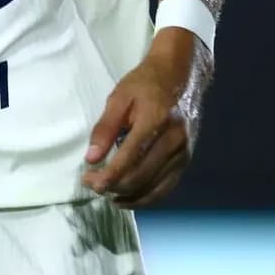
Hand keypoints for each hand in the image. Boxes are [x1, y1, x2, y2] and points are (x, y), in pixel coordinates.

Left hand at [82, 28, 206, 207]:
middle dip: (114, 187)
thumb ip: (105, 128)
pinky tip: (128, 198)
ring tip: (107, 195)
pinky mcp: (186, 160)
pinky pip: (166, 187)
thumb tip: (91, 158)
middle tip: (92, 185)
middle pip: (142, 176)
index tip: (88, 181)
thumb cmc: (144, 84)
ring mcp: (183, 153)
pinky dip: (146, 197)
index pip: (130, 158)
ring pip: (154, 187)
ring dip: (129, 196)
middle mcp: (174, 141)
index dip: (108, 175)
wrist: (178, 76)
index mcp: (156, 121)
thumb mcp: (119, 98)